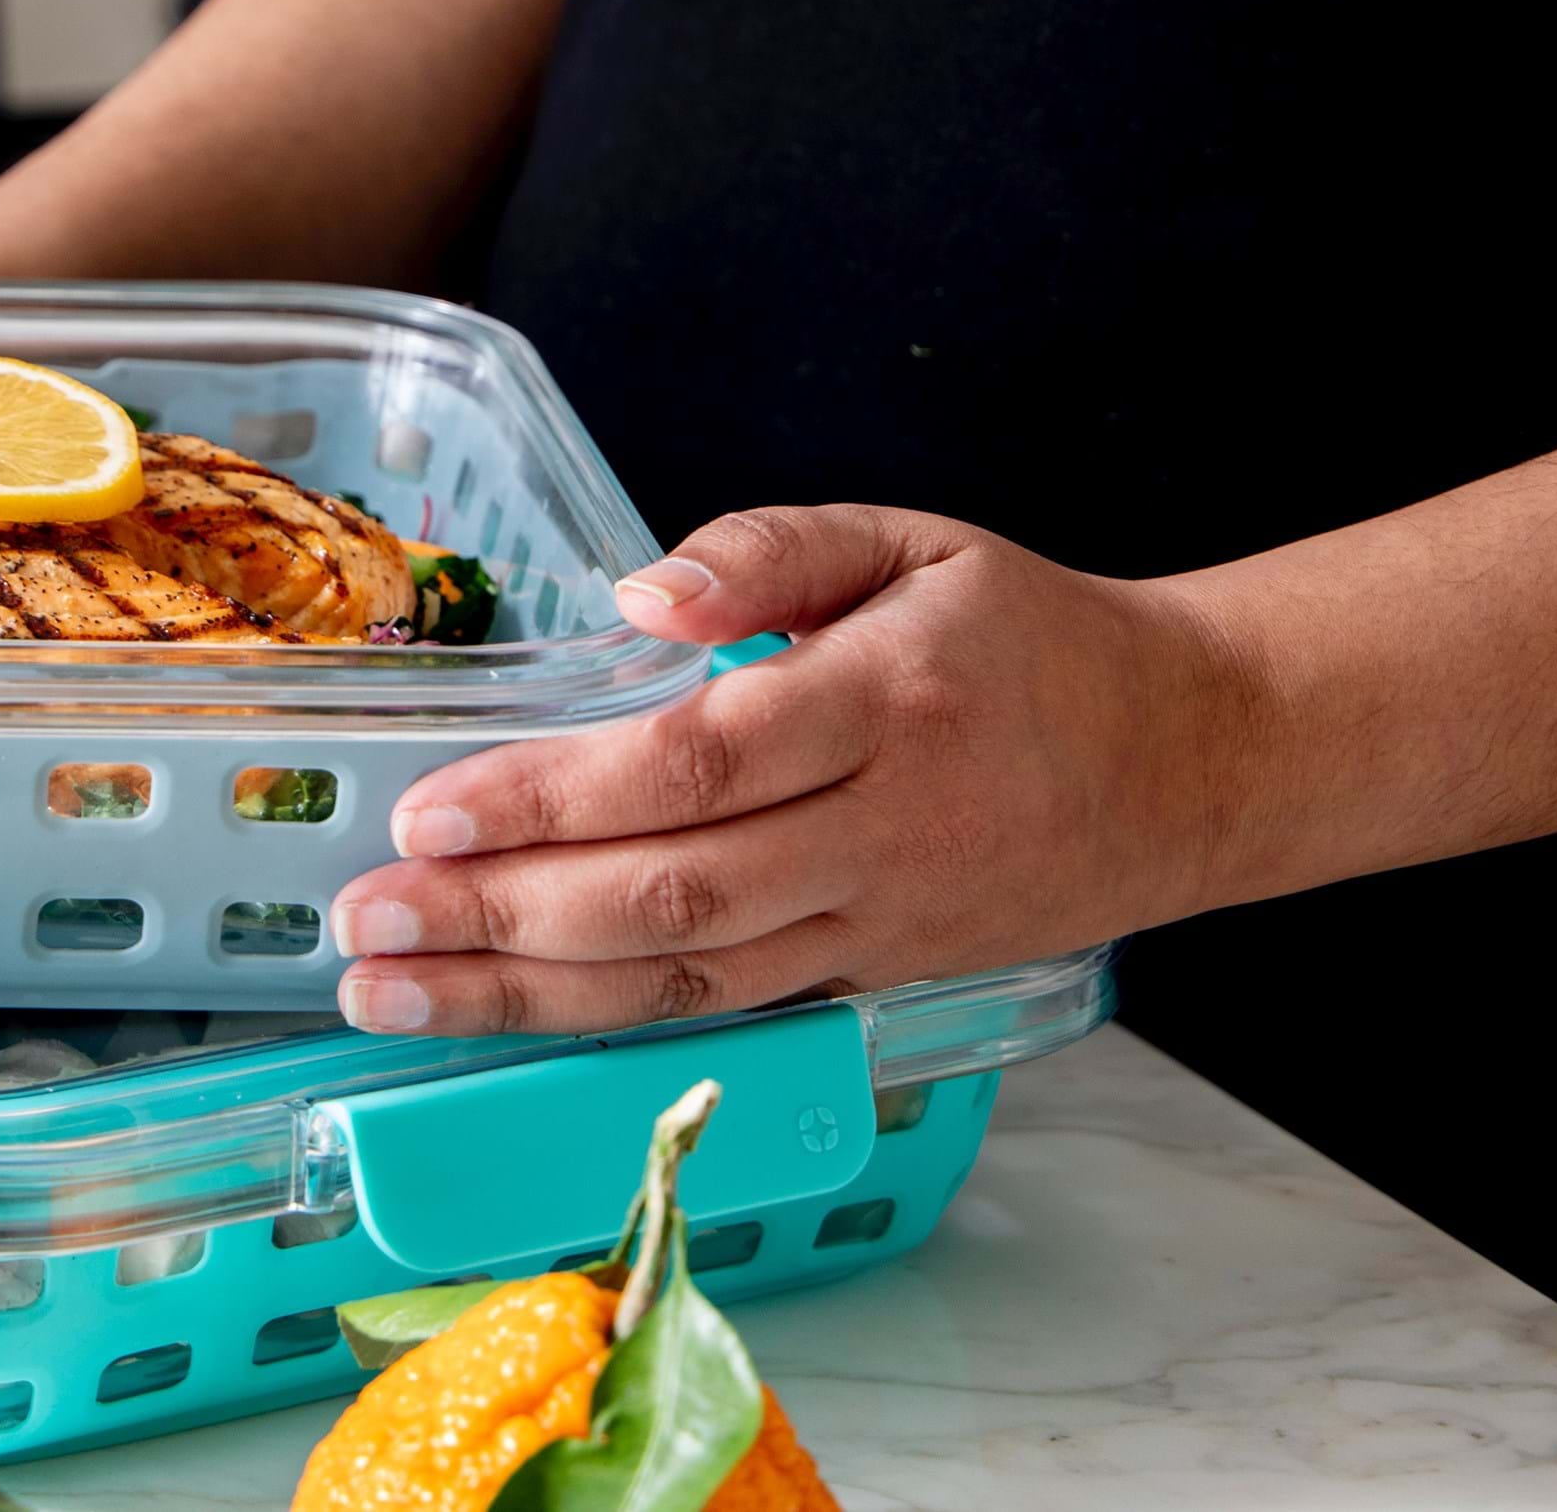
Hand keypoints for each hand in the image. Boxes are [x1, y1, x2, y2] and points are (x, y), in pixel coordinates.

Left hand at [325, 504, 1269, 1036]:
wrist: (1191, 761)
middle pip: (669, 891)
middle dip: (499, 916)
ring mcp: (881, 922)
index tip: (430, 809)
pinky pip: (725, 1006)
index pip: (694, 764)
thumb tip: (638, 600)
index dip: (553, 797)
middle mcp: (883, 830)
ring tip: (391, 991)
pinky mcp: (874, 976)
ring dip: (522, 991)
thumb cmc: (1025, 635)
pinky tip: (500, 1013)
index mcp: (887, 702)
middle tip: (365, 923)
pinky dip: (604, 1019)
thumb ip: (768, 551)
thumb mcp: (911, 538)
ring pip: (686, 973)